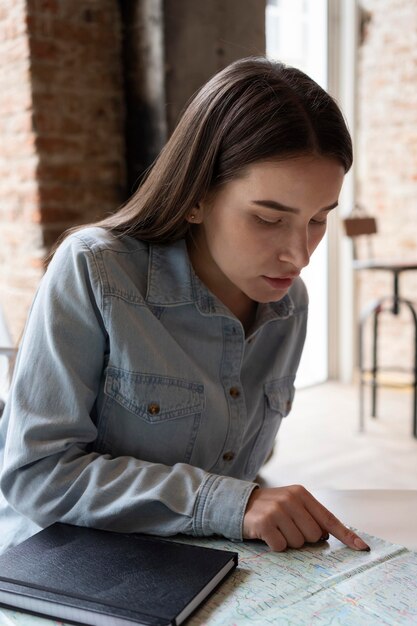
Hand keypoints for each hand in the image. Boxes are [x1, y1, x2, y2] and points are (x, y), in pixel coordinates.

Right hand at [243, 485, 369, 551]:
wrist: (239, 503)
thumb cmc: (271, 507)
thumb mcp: (292, 504)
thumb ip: (311, 516)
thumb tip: (329, 535)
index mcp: (301, 493)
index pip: (329, 518)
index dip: (346, 534)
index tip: (361, 547)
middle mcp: (291, 499)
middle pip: (314, 536)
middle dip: (303, 538)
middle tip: (288, 528)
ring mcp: (277, 510)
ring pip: (298, 543)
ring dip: (288, 542)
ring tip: (277, 529)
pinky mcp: (264, 523)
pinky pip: (281, 547)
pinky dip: (276, 545)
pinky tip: (268, 534)